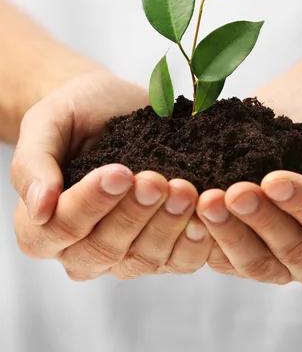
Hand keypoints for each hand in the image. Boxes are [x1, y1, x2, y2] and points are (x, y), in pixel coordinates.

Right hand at [12, 70, 211, 279]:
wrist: (112, 105)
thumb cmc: (75, 112)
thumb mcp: (47, 123)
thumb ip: (34, 163)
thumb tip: (38, 207)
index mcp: (40, 225)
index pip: (61, 228)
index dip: (91, 203)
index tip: (120, 171)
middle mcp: (78, 248)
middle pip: (104, 249)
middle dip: (134, 214)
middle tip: (158, 181)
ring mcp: (121, 252)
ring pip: (142, 259)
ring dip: (167, 227)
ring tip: (184, 191)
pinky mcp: (158, 247)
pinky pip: (176, 260)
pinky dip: (193, 242)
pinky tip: (205, 215)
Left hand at [197, 74, 301, 287]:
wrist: (297, 104)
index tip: (274, 179)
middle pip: (296, 252)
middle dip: (263, 221)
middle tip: (235, 191)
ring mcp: (284, 259)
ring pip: (258, 264)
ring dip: (231, 235)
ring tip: (207, 201)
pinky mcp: (247, 250)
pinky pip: (227, 260)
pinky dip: (208, 241)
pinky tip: (191, 214)